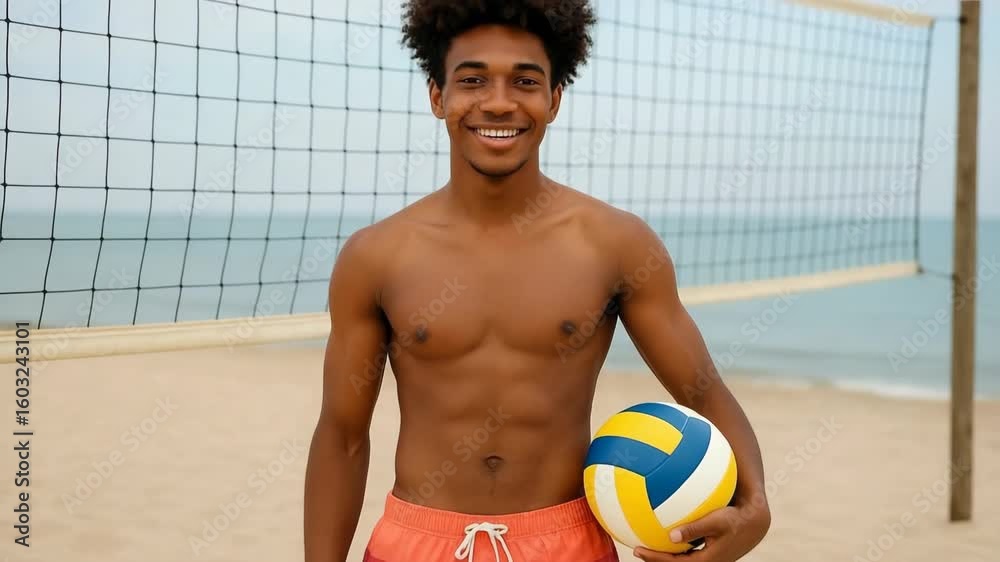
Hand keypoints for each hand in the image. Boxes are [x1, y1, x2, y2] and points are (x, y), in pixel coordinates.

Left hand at [632, 501, 769, 561]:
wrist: (755, 522)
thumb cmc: (736, 518)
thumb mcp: (716, 521)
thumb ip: (694, 529)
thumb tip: (670, 535)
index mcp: (706, 560)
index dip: (656, 558)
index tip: (638, 549)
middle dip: (656, 559)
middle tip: (637, 549)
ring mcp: (708, 557)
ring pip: (681, 559)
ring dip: (664, 553)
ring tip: (647, 543)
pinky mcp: (710, 550)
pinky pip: (687, 550)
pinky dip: (675, 545)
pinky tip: (665, 531)